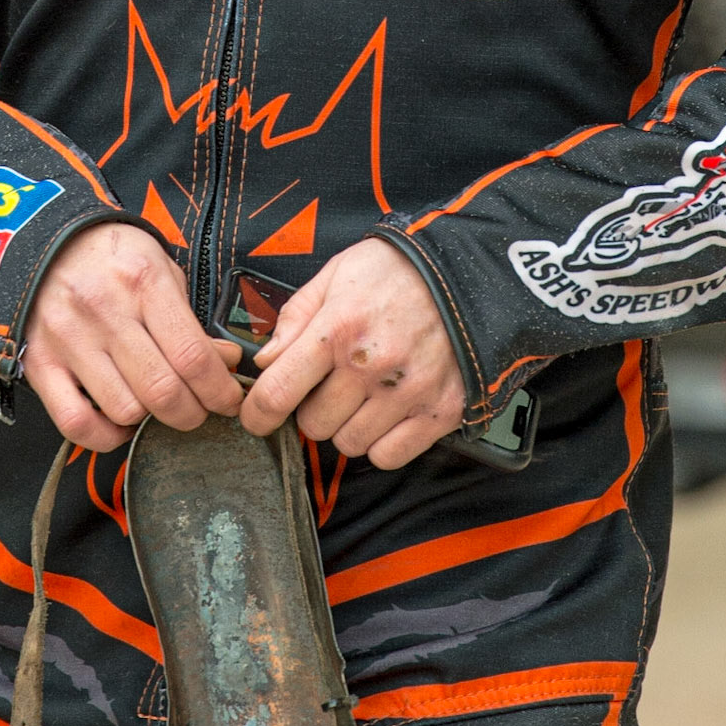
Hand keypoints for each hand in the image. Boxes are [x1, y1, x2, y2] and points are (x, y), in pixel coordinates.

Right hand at [22, 222, 242, 451]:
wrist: (51, 243)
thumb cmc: (116, 259)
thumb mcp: (163, 270)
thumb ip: (191, 321)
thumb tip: (224, 364)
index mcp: (143, 282)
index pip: (191, 355)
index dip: (219, 389)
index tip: (229, 400)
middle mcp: (104, 312)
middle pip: (161, 390)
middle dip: (193, 412)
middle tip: (200, 409)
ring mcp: (69, 340)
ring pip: (123, 410)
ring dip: (150, 421)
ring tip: (158, 406)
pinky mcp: (40, 363)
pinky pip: (75, 423)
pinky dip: (104, 436)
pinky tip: (121, 424)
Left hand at [241, 239, 465, 468]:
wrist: (469, 271)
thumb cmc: (398, 270)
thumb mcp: (337, 274)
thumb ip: (296, 316)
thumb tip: (267, 360)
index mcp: (338, 328)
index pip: (278, 392)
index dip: (257, 413)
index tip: (256, 417)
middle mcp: (370, 366)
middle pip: (314, 425)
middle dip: (314, 408)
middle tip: (333, 384)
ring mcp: (407, 392)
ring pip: (349, 444)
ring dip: (349, 425)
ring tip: (365, 394)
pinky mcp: (439, 411)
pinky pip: (390, 456)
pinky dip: (383, 442)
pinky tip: (388, 412)